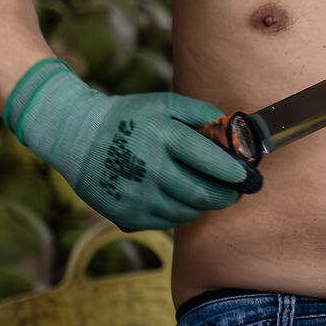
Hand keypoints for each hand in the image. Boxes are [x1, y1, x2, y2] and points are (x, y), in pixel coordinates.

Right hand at [4, 58, 251, 231]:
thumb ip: (201, 114)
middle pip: (204, 194)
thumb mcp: (163, 103)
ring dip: (203, 204)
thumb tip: (234, 131)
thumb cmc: (127, 117)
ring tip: (206, 191)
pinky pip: (167, 222)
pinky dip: (180, 212)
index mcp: (163, 137)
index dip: (236, 173)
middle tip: (236, 191)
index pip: (212, 163)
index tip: (250, 177)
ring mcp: (137, 197)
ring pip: (188, 212)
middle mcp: (151, 169)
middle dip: (227, 195)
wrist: (75, 136)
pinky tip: (177, 197)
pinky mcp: (127, 216)